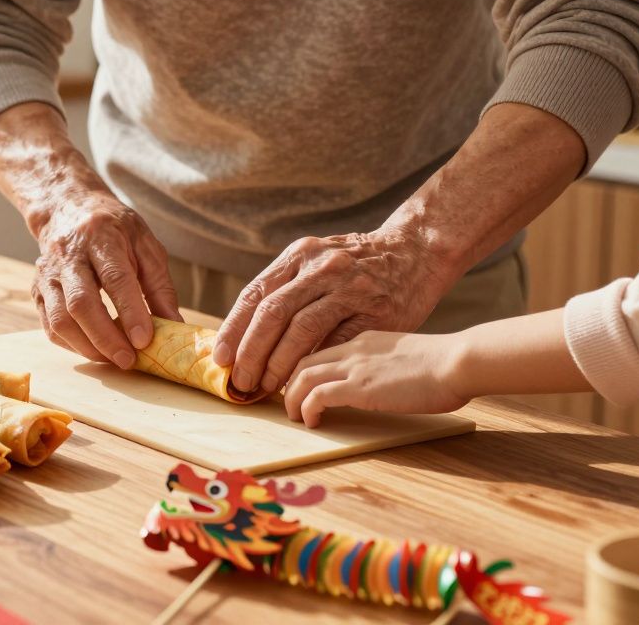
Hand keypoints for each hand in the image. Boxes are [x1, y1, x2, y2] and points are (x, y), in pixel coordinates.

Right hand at [0, 102, 181, 368]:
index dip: (130, 311)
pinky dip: (72, 345)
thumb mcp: (145, 244)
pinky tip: (94, 349)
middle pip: (81, 303)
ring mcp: (47, 274)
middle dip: (106, 337)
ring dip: (88, 346)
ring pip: (60, 319)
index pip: (115, 278)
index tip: (145, 340)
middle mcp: (68, 255)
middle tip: (128, 361)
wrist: (66, 207)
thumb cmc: (113, 228)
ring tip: (113, 360)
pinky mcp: (37, 291)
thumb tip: (174, 326)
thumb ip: (159, 284)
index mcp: (100, 237)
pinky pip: (50, 326)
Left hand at [214, 227, 454, 395]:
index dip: (234, 330)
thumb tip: (247, 331)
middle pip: (272, 313)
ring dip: (277, 364)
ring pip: (300, 330)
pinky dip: (314, 365)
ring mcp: (350, 288)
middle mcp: (322, 267)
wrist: (419, 251)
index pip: (255, 294)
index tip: (220, 358)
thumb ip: (288, 288)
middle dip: (251, 353)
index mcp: (301, 254)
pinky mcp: (377, 312)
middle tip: (241, 380)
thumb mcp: (319, 261)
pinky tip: (302, 384)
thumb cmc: (360, 267)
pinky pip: (336, 342)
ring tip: (266, 387)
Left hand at [283, 331, 470, 426]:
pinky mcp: (359, 387)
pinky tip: (312, 422)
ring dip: (291, 398)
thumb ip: (386, 363)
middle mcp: (353, 348)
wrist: (459, 361)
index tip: (297, 385)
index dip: (303, 368)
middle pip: (301, 359)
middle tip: (286, 401)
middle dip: (287, 382)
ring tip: (293, 416)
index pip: (320, 349)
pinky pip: (316, 396)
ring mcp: (354, 366)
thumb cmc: (446, 364)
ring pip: (300, 376)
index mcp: (365, 339)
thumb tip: (382, 381)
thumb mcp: (406, 356)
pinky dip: (307, 409)